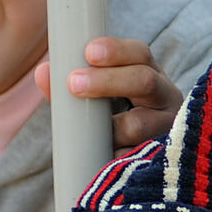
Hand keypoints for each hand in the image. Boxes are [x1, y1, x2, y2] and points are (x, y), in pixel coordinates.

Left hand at [65, 37, 185, 151]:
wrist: (139, 156)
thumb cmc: (114, 118)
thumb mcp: (98, 98)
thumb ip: (70, 86)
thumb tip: (43, 73)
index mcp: (150, 74)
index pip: (140, 54)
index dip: (116, 51)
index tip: (89, 52)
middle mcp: (166, 97)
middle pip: (144, 81)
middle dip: (108, 81)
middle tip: (73, 84)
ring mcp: (169, 127)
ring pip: (140, 124)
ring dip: (110, 127)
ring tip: (87, 133)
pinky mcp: (164, 156)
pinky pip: (140, 158)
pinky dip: (118, 157)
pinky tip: (105, 160)